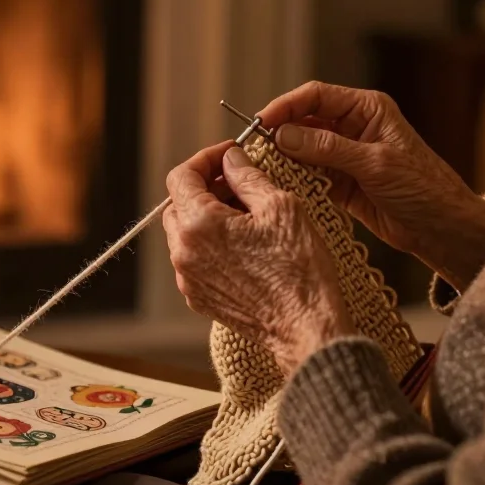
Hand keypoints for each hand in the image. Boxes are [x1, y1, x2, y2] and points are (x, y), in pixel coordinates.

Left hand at [163, 141, 354, 375]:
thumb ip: (248, 176)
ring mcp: (189, 279)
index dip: (204, 159)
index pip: (181, 176)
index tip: (228, 155)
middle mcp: (183, 253)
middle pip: (177, 204)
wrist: (306, 328)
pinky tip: (244, 243)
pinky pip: (194, 259)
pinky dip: (211, 243)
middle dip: (204, 187)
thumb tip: (231, 160)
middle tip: (238, 182)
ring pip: (184, 233)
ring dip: (207, 216)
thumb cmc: (298, 268)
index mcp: (199, 225)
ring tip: (246, 213)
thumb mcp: (280, 207)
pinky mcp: (200, 298)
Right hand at [258, 81, 484, 289]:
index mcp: (367, 109)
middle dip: (278, 132)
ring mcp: (344, 156)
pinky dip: (292, 179)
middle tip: (251, 148)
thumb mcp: (374, 163)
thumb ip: (327, 148)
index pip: (316, 96)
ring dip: (282, 157)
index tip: (261, 122)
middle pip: (303, 120)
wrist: (442, 229)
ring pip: (301, 149)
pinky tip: (277, 185)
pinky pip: (308, 174)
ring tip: (259, 168)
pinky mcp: (339, 182)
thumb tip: (283, 135)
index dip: (285, 105)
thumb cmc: (422, 188)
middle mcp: (352, 127)